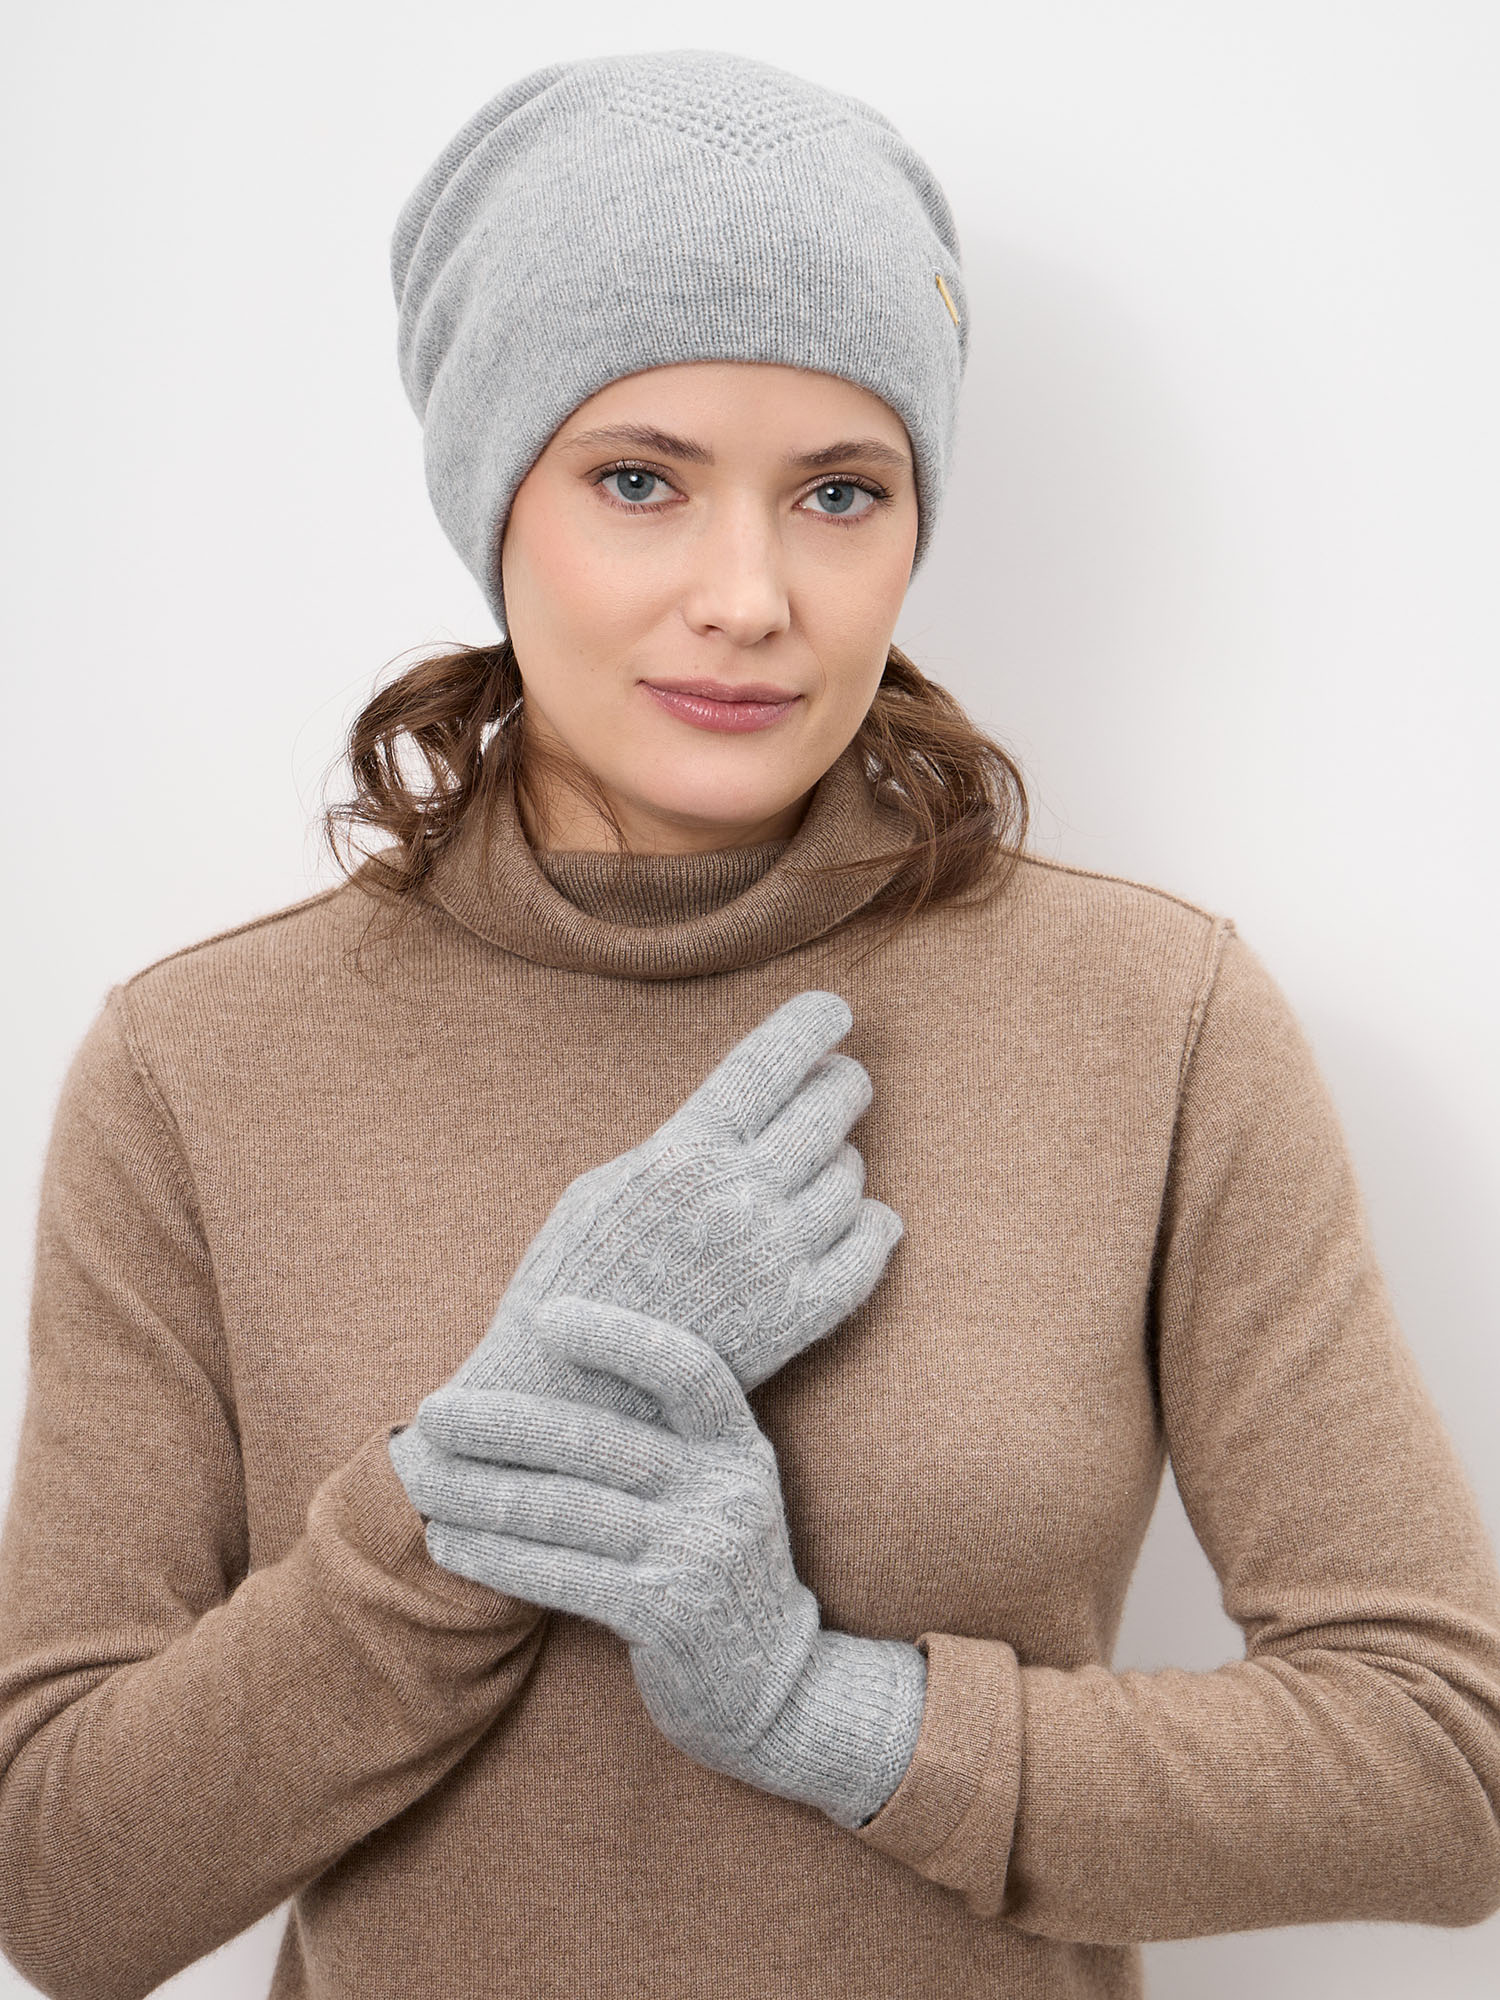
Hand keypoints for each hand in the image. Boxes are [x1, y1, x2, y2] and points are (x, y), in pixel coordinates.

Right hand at [392, 988, 902, 1507]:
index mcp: (682, 1152)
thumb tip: (744, 1110)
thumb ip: (678, 1144)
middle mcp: (739, 1195)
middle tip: (837, 1086)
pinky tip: (857, 1220)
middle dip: (839, 1085)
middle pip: (830, 1107)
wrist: (575, 1405)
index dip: (811, 1024)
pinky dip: (872, 1224)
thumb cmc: (574, 1289)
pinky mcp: (803, 1314)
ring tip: (810, 1174)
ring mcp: (778, 1256)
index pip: (769, 1061)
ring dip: (839, 1164)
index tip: (835, 1011)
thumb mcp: (602, 1189)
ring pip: (852, 1175)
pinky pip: (873, 1244)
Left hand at [399, 1294, 926, 1830]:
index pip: (688, 1370)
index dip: (621, 1338)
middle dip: (504, 1422)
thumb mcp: (716, 1493)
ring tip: (422, 1479)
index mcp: (739, 1446)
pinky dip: (497, 1557)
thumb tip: (544, 1384)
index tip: (548, 1316)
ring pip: (568, 1509)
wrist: (775, 1690)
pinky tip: (450, 1544)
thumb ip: (663, 1445)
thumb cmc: (715, 1571)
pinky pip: (563, 1574)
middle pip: (600, 1440)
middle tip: (433, 1413)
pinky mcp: (669, 1614)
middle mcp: (727, 1490)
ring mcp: (701, 1553)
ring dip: (481, 1492)